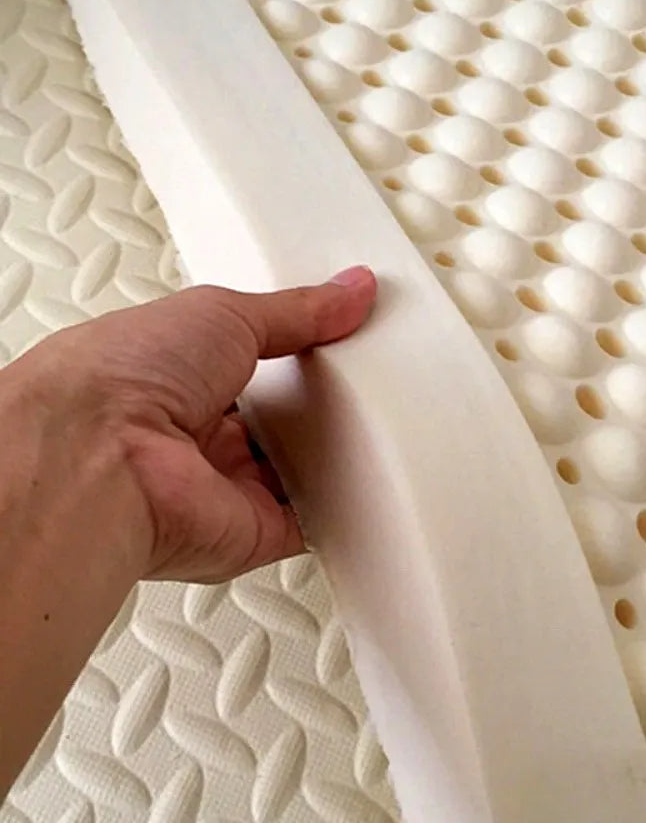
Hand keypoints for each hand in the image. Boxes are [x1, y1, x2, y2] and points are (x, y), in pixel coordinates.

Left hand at [7, 265, 376, 582]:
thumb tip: (347, 293)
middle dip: (315, 401)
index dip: (292, 347)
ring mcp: (223, 485)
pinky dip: (339, 506)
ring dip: (329, 451)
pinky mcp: (252, 530)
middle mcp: (196, 435)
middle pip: (274, 419)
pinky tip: (363, 477)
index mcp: (176, 375)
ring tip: (367, 418)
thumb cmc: (121, 378)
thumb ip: (295, 310)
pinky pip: (310, 523)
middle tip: (354, 377)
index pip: (248, 361)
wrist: (100, 461)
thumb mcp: (223, 312)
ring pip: (295, 470)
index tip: (336, 331)